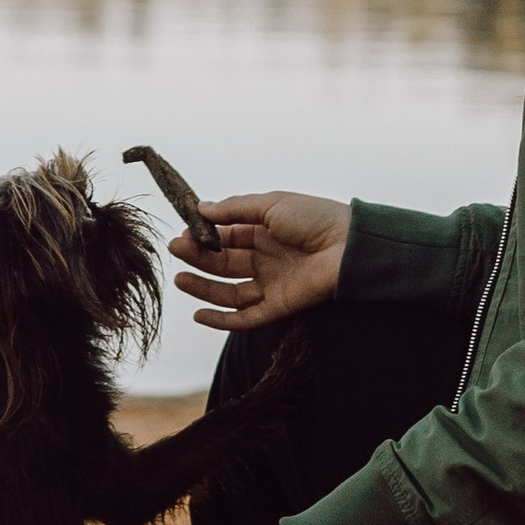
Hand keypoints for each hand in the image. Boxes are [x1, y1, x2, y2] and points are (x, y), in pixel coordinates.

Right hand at [171, 190, 348, 332]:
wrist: (350, 246)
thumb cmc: (315, 218)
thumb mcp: (271, 204)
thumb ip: (235, 210)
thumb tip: (200, 208)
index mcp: (264, 231)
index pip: (226, 236)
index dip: (204, 235)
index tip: (182, 232)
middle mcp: (266, 258)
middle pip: (224, 263)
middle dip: (199, 258)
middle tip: (175, 251)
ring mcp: (272, 284)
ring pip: (230, 292)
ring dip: (204, 288)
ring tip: (179, 280)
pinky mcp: (279, 307)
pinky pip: (246, 317)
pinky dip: (223, 320)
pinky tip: (200, 314)